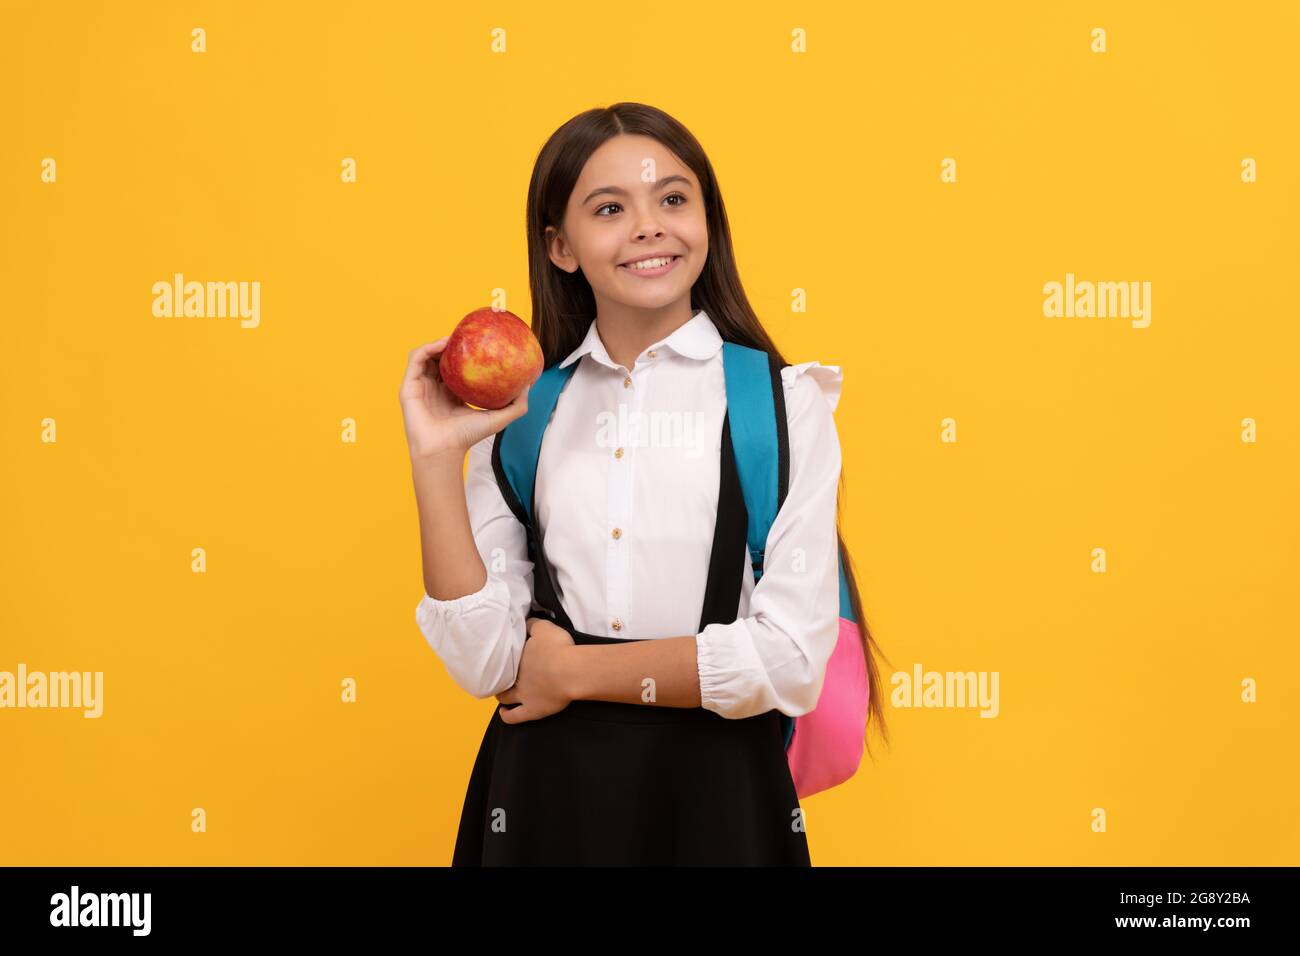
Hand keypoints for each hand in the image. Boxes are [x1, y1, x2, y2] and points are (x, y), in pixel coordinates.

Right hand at [399, 337, 539, 461]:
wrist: (444, 450)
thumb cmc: (467, 437)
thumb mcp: (498, 418)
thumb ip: (517, 405)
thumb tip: (529, 385)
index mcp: (453, 394)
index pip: (457, 367)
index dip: (466, 353)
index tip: (478, 342)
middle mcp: (436, 388)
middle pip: (442, 358)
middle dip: (452, 344)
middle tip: (466, 336)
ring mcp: (421, 387)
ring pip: (427, 355)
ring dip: (438, 343)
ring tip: (453, 338)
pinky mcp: (409, 387)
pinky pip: (415, 360)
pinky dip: (427, 348)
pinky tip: (441, 344)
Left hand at [495, 617, 576, 723]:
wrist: (570, 671)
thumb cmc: (558, 648)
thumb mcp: (544, 627)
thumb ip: (532, 624)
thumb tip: (524, 621)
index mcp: (519, 657)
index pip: (507, 657)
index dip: (505, 657)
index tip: (507, 656)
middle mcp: (517, 677)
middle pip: (502, 677)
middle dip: (500, 676)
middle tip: (502, 675)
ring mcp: (522, 695)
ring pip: (504, 696)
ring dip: (501, 695)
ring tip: (501, 693)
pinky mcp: (532, 710)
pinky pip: (514, 716)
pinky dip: (507, 715)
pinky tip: (504, 713)